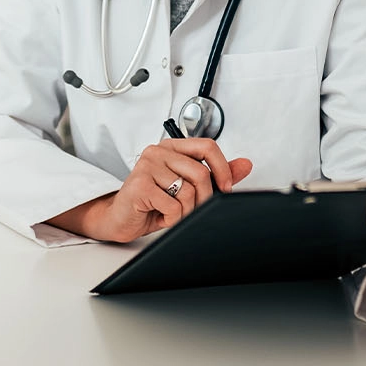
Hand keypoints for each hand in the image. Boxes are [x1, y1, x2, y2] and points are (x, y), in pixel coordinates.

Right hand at [57, 137, 253, 242]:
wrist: (120, 219)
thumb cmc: (152, 202)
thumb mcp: (187, 187)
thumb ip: (216, 174)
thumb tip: (245, 165)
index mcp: (171, 148)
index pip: (207, 146)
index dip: (222, 168)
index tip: (226, 188)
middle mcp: (158, 152)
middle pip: (201, 174)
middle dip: (204, 199)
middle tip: (194, 210)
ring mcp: (147, 166)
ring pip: (188, 192)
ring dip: (186, 212)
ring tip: (172, 213)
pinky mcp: (140, 185)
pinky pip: (174, 207)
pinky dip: (172, 219)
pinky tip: (159, 216)